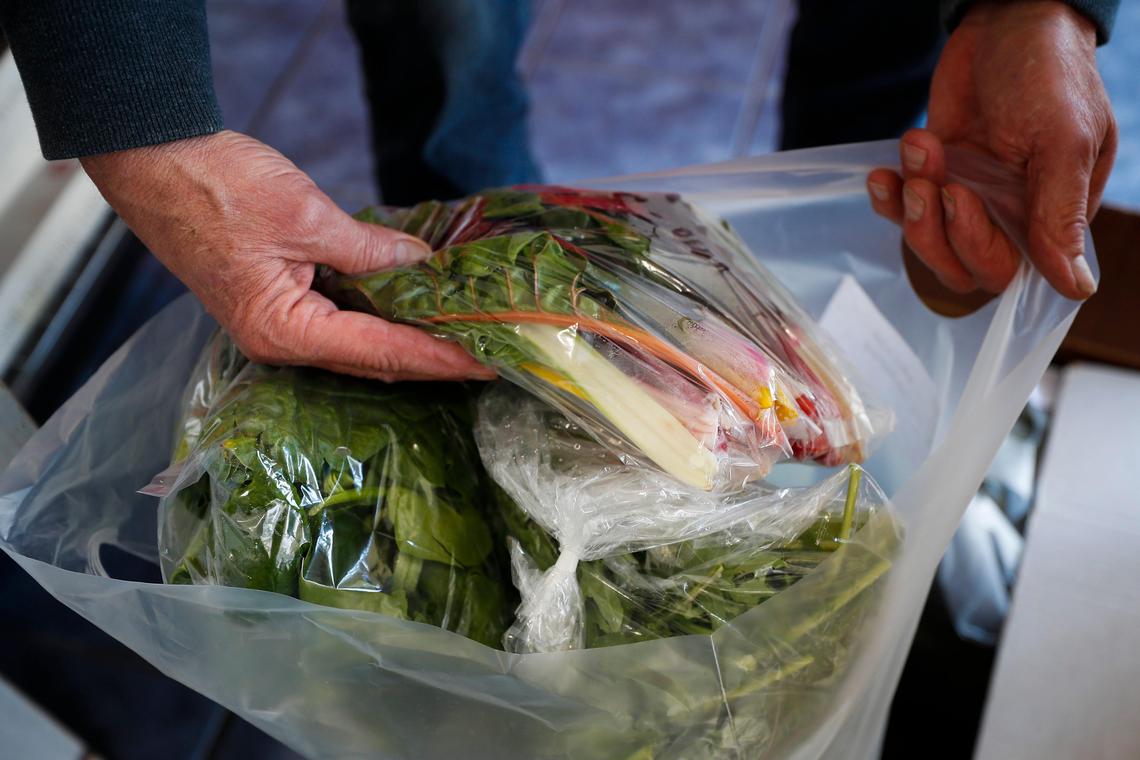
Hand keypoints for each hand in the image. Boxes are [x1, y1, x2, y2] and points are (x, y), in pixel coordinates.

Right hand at [81, 130, 493, 380]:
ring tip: (464, 336)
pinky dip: (380, 316)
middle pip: (373, 360)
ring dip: (409, 339)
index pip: (382, 354)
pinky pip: (340, 321)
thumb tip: (422, 268)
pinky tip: (414, 308)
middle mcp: (281, 342)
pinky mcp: (276, 302)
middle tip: (490, 353)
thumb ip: (370, 251)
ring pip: (358, 345)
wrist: (154, 160)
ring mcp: (276, 326)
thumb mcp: (306, 216)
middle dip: (432, 357)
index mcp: (285, 331)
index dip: (440, 358)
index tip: (488, 363)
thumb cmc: (215, 188)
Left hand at [867, 0, 1115, 298]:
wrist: (1007, 19)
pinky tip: (882, 172)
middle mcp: (1011, 215)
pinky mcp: (936, 177)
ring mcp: (970, 197)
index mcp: (1053, 214)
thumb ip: (1060, 213)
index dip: (976, 247)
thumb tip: (1077, 287)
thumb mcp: (1063, 139)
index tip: (959, 197)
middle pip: (962, 266)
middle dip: (934, 230)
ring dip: (909, 207)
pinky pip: (903, 210)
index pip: (1010, 270)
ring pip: (927, 242)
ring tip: (918, 148)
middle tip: (927, 180)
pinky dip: (888, 196)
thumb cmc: (1048, 71)